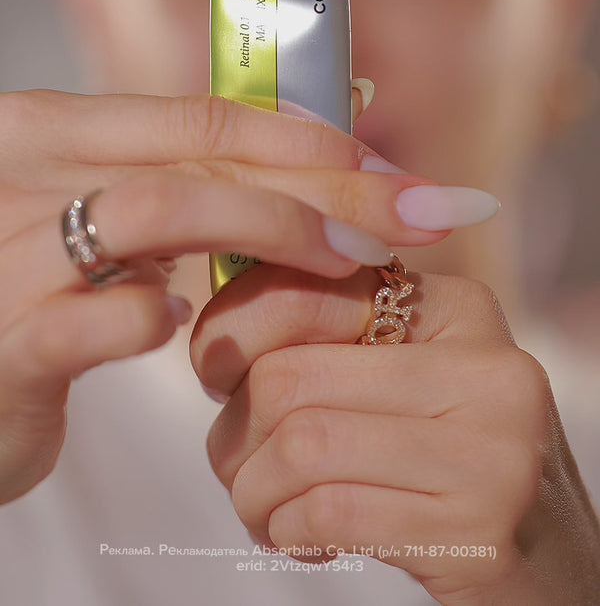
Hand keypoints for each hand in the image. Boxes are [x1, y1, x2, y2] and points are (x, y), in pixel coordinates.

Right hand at [0, 88, 451, 503]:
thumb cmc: (29, 296)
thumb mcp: (92, 220)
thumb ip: (178, 189)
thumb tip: (306, 165)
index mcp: (58, 129)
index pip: (204, 116)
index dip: (308, 137)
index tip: (390, 167)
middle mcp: (32, 170)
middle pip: (203, 155)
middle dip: (324, 180)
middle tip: (413, 211)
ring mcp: (13, 250)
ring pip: (161, 207)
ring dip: (271, 228)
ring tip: (349, 260)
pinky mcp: (9, 340)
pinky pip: (95, 318)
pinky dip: (154, 317)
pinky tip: (187, 326)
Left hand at [191, 264, 599, 604]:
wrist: (550, 562)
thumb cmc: (449, 459)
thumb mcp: (406, 374)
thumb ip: (332, 336)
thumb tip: (215, 331)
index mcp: (458, 307)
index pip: (308, 288)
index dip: (235, 333)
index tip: (218, 376)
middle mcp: (487, 365)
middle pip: (290, 376)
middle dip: (234, 433)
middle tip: (237, 463)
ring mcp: (493, 449)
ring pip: (301, 446)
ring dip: (254, 492)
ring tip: (266, 510)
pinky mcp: (480, 531)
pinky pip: (330, 514)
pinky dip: (288, 533)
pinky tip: (305, 540)